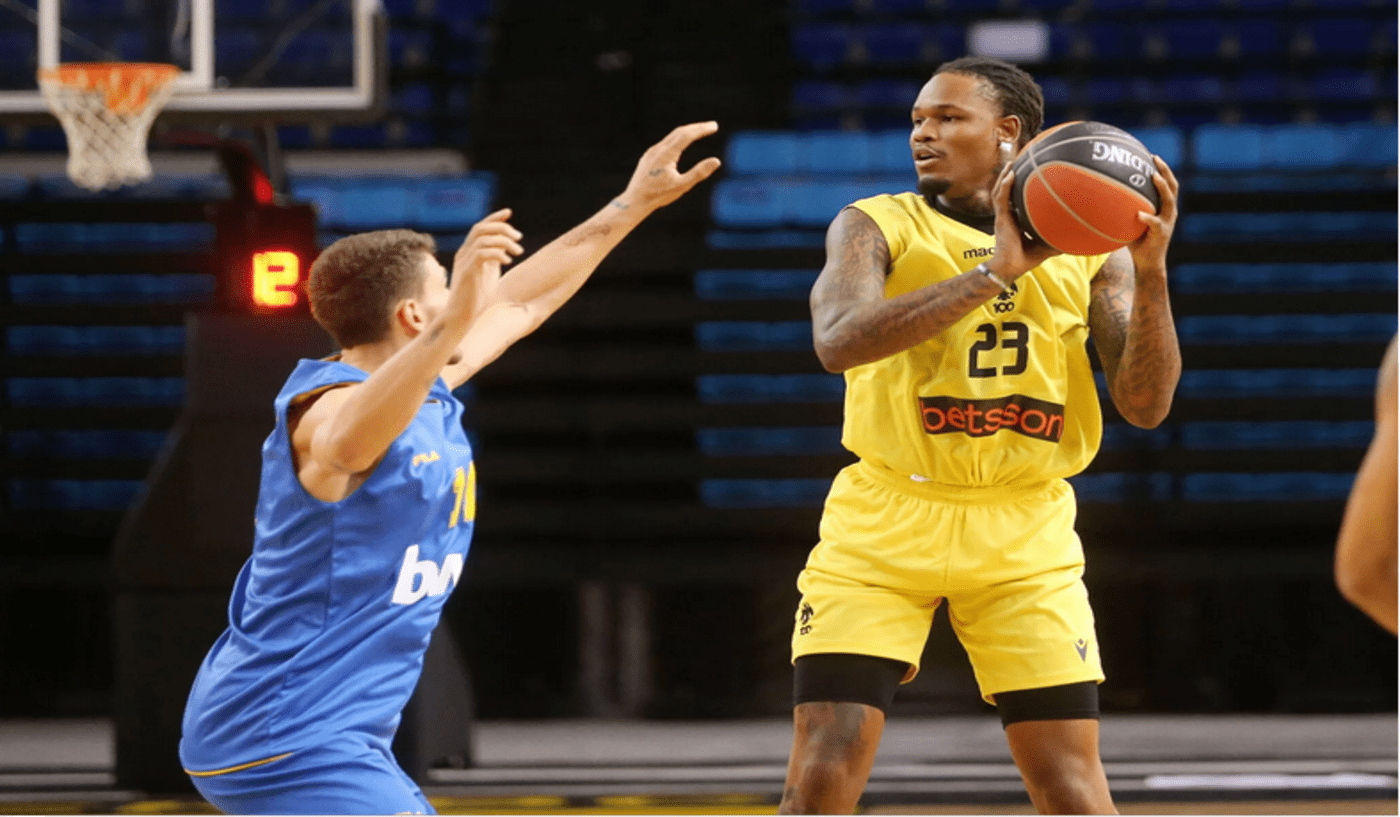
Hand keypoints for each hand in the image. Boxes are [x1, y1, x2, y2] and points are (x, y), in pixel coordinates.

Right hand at [450, 208, 523, 320]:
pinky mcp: (467, 272)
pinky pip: (482, 253)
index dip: (494, 217)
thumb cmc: (475, 299)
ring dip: (504, 241)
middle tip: (519, 238)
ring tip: (518, 252)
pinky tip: (507, 261)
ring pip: (482, 238)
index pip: (480, 227)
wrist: (461, 317)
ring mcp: (464, 262)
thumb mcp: (488, 274)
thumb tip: (506, 248)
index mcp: (468, 252)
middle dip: (502, 228)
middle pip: (481, 228)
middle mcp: (463, 253)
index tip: (509, 212)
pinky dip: (497, 254)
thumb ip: (494, 259)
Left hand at [618, 121, 723, 212]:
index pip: (687, 135)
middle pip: (680, 132)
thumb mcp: (682, 186)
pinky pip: (665, 143)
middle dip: (697, 127)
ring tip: (700, 131)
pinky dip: (677, 139)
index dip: (701, 129)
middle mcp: (658, 149)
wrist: (634, 201)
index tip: (714, 127)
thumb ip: (699, 173)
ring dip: (687, 132)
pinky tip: (681, 142)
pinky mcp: (648, 156)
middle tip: (712, 126)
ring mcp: (651, 152)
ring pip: (672, 136)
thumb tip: (717, 161)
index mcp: (666, 154)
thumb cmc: (658, 195)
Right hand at [987, 162, 1058, 281]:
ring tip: (1012, 164)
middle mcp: (1007, 216)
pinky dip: (1005, 186)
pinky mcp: (1001, 219)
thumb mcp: (1045, 246)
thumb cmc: (1025, 259)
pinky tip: (1011, 174)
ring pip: (1000, 192)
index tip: (1026, 176)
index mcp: (1015, 221)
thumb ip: (1057, 238)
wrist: (1010, 268)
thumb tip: (1078, 237)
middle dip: (1009, 178)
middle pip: (1005, 192)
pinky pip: (1001, 198)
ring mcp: (1003, 216)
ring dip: (1004, 177)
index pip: (1015, 201)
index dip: (1018, 189)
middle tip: (1017, 163)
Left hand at [1127, 155, 1178, 274]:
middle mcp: (1169, 212)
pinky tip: (1138, 214)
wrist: (1147, 264)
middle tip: (1154, 159)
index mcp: (1163, 208)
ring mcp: (1167, 222)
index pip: (1167, 184)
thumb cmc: (1136, 242)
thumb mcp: (1128, 222)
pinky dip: (1147, 218)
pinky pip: (1155, 224)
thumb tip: (1099, 198)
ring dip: (1162, 188)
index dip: (1162, 170)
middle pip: (1173, 187)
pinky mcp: (1161, 234)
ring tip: (1153, 176)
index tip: (1151, 156)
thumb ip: (1121, 210)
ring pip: (1169, 201)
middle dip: (1165, 171)